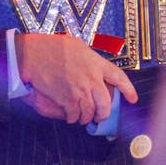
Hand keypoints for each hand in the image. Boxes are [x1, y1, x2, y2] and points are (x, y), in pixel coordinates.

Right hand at [15, 33, 137, 124]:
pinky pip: (74, 115)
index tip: (132, 99)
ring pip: (90, 112)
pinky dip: (73, 118)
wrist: (33, 54)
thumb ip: (89, 57)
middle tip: (99, 116)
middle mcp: (91, 78)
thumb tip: (93, 64)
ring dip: (86, 118)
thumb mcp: (76, 46)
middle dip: (103, 113)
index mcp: (96, 63)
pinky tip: (70, 116)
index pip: (119, 78)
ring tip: (82, 118)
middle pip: (105, 103)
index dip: (129, 90)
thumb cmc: (51, 46)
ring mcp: (79, 90)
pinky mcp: (67, 99)